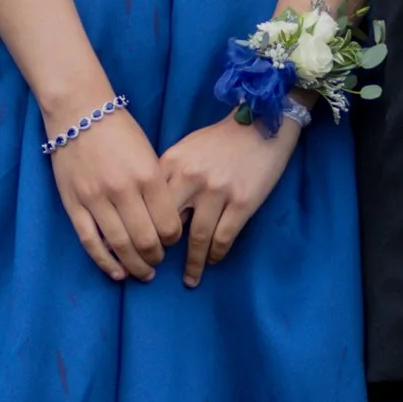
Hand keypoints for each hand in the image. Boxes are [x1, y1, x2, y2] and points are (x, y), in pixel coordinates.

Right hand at [47, 101, 185, 283]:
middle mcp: (123, 190)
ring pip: (119, 246)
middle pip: (146, 240)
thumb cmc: (119, 131)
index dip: (174, 239)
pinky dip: (105, 262)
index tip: (172, 241)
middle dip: (156, 257)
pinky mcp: (74, 204)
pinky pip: (90, 242)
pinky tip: (116, 273)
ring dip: (134, 265)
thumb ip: (158, 188)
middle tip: (158, 261)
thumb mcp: (149, 154)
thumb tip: (167, 223)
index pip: (169, 224)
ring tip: (142, 273)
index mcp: (147, 176)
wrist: (78, 112)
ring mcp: (96, 199)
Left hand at [158, 109, 302, 287]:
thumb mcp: (185, 149)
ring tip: (190, 279)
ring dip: (193, 263)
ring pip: (197, 237)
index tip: (142, 247)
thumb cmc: (219, 139)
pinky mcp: (242, 202)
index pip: (149, 204)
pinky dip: (216, 253)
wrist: (260, 123)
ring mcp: (217, 191)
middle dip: (162, 252)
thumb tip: (155, 210)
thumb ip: (168, 175)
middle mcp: (191, 178)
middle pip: (168, 225)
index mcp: (172, 163)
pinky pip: (224, 237)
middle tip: (160, 268)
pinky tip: (213, 260)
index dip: (144, 229)